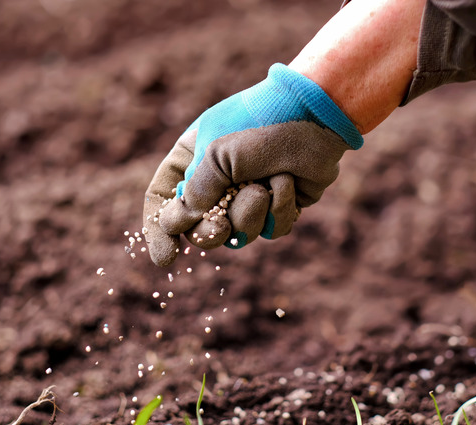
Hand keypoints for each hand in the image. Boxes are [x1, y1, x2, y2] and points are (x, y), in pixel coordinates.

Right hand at [143, 63, 362, 266]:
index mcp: (192, 159)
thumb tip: (178, 224)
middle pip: (199, 229)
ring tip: (264, 185)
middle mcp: (218, 181)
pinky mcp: (280, 206)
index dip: (160, 230)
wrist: (315, 115)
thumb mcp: (216, 154)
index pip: (163, 199)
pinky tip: (288, 182)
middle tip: (220, 228)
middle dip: (211, 232)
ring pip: (238, 235)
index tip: (166, 258)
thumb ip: (195, 192)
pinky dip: (279, 210)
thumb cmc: (260, 124)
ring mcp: (249, 195)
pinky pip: (271, 231)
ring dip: (250, 214)